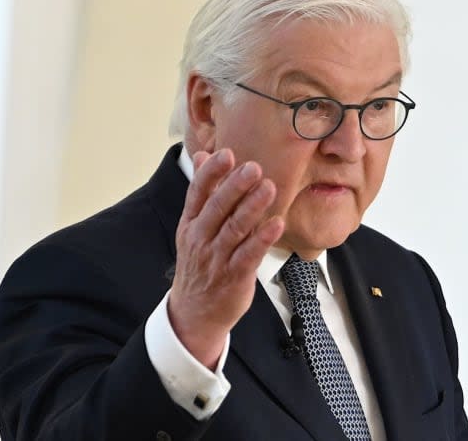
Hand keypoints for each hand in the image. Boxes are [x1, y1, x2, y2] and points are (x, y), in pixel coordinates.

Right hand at [168, 148, 284, 368]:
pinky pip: (249, 254)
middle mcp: (201, 238)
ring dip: (252, 207)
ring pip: (235, 229)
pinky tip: (277, 223)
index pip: (198, 193)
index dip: (211, 173)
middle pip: (217, 208)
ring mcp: (217, 258)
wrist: (194, 313)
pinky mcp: (235, 276)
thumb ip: (202, 191)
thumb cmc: (199, 263)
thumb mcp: (193, 227)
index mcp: (190, 223)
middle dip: (235, 187)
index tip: (227, 154)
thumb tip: (202, 155)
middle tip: (253, 167)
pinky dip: (263, 238)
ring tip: (269, 187)